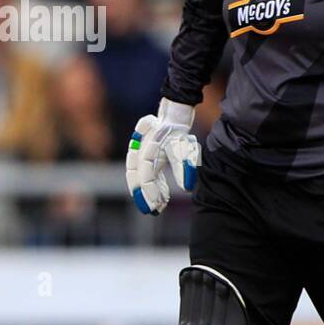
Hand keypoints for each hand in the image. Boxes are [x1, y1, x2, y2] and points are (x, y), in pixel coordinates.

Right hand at [125, 98, 200, 214]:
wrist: (174, 113)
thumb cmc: (179, 131)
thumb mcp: (183, 148)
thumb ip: (184, 167)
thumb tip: (186, 188)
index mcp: (148, 150)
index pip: (146, 176)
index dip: (150, 192)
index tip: (155, 206)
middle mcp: (140, 153)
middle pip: (137, 178)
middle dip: (143, 196)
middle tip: (151, 211)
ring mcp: (141, 154)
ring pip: (139, 177)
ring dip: (147, 192)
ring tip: (158, 207)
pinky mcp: (147, 156)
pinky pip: (147, 174)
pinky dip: (154, 185)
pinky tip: (163, 197)